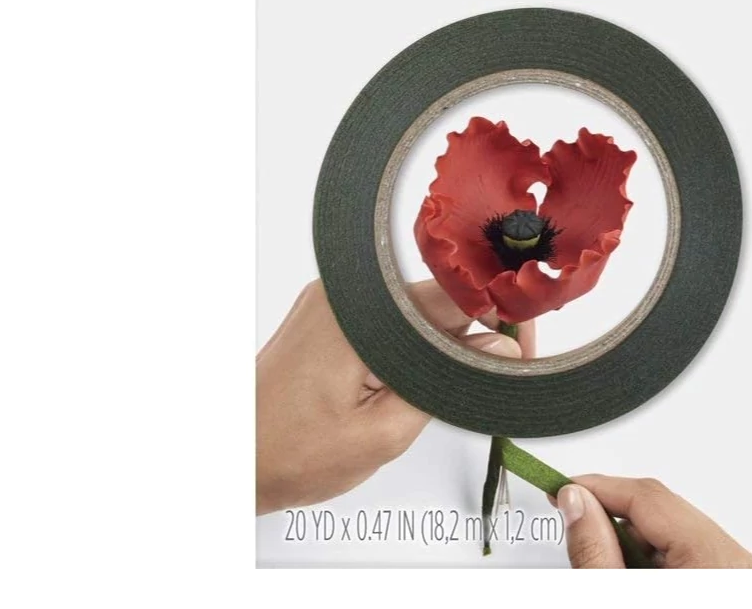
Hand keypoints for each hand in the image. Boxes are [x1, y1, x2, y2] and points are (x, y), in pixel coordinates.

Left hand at [256, 279, 532, 514]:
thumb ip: (447, 384)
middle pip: (434, 293)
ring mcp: (333, 299)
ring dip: (442, 332)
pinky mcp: (327, 313)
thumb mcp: (384, 432)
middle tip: (505, 361)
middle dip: (474, 325)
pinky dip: (413, 336)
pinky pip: (387, 312)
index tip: (522, 342)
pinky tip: (426, 366)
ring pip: (412, 303)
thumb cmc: (288, 452)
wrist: (230, 458)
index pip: (453, 294)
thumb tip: (497, 351)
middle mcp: (345, 291)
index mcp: (361, 311)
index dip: (497, 315)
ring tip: (469, 369)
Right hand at [556, 475, 751, 568]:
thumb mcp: (620, 596)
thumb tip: (576, 503)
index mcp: (714, 562)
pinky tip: (629, 571)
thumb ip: (596, 552)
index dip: (597, 487)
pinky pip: (690, 552)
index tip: (563, 487)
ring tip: (601, 557)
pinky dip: (655, 557)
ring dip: (631, 539)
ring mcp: (739, 572)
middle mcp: (737, 564)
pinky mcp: (734, 579)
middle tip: (572, 517)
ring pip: (674, 531)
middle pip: (661, 510)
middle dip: (611, 513)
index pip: (647, 496)